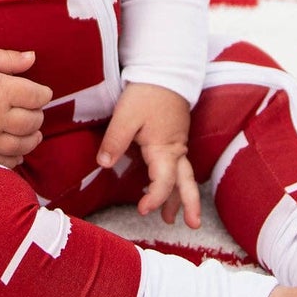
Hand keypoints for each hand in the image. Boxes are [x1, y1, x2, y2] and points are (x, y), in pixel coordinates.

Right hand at [0, 49, 51, 167]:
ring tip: (34, 133)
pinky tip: (18, 152)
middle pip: (30, 121)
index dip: (44, 94)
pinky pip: (1, 160)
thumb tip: (32, 57)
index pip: (34, 96)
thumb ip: (9, 59)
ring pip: (20, 144)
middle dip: (38, 116)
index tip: (44, 93)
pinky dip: (14, 159)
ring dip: (32, 139)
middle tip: (36, 111)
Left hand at [97, 82, 201, 228]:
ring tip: (176, 216)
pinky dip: (176, 180)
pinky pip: (179, 164)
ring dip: (182, 195)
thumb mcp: (126, 115)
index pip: (164, 182)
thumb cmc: (146, 93)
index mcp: (164, 148)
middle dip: (189, 204)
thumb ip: (115, 141)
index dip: (154, 198)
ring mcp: (177, 142)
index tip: (142, 210)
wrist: (164, 70)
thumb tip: (103, 164)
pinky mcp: (174, 136)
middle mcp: (175, 149)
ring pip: (184, 175)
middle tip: (193, 225)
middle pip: (186, 182)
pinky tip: (169, 186)